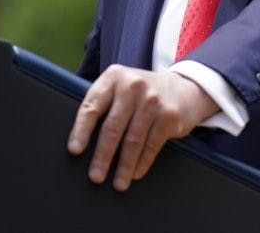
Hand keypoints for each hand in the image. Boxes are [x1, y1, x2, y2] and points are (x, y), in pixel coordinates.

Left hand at [67, 65, 218, 190]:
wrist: (184, 88)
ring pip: (132, 140)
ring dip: (123, 165)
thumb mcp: (122, 88)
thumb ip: (103, 104)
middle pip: (112, 127)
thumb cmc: (143, 94)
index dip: (81, 130)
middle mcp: (133, 85)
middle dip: (102, 156)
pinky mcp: (169, 115)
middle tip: (95, 176)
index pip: (92, 106)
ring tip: (117, 182)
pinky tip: (135, 173)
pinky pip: (151, 145)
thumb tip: (80, 141)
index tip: (75, 150)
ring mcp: (153, 100)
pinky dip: (142, 162)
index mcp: (114, 77)